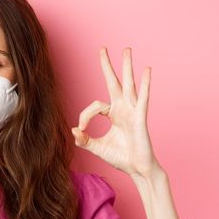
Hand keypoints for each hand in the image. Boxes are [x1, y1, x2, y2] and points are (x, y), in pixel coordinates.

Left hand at [71, 47, 161, 178]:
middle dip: (108, 66)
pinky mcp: (140, 117)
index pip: (95, 106)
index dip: (85, 116)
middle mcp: (123, 109)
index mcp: (113, 114)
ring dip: (127, 67)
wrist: (137, 169)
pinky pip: (142, 98)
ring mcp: (133, 111)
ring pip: (128, 85)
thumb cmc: (120, 158)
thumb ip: (84, 140)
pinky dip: (145, 84)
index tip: (81, 129)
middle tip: (103, 49)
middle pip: (114, 83)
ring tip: (126, 50)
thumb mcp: (96, 148)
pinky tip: (146, 70)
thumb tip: (73, 130)